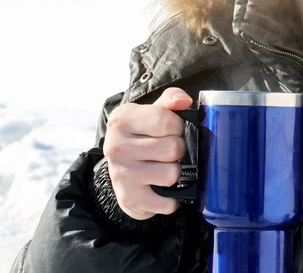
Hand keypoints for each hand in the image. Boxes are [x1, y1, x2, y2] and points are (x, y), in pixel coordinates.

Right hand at [103, 87, 192, 219]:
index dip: (178, 126)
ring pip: (172, 174)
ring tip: (163, 166)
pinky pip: (167, 203)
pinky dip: (171, 200)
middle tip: (167, 150)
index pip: (166, 121)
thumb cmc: (144, 134)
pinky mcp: (129, 199)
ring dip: (174, 171)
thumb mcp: (153, 111)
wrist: (122, 169)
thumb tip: (184, 101)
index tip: (172, 129)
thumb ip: (170, 100)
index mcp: (122, 119)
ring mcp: (121, 174)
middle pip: (173, 148)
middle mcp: (116, 146)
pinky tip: (163, 189)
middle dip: (177, 149)